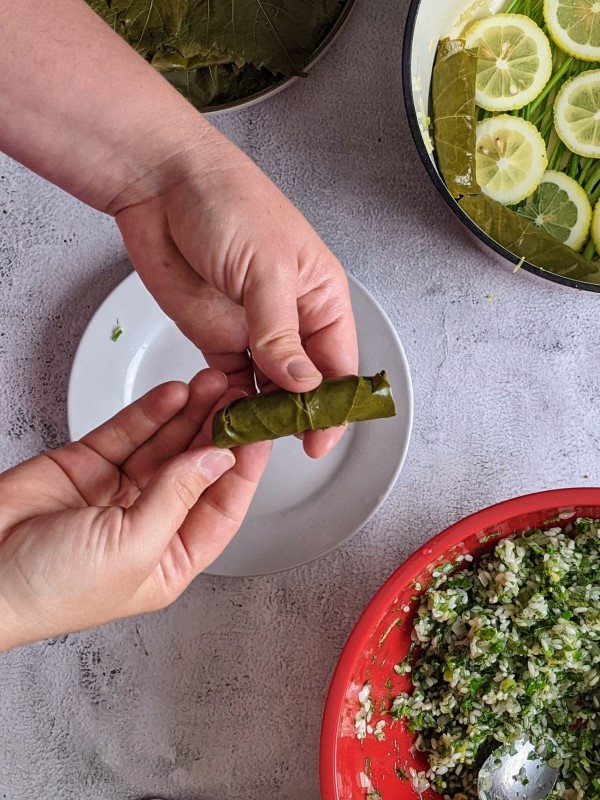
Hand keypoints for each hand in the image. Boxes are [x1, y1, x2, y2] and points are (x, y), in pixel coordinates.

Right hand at [0, 369, 269, 651]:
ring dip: (190, 414)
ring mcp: (118, 492)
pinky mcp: (88, 466)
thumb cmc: (50, 590)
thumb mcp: (131, 548)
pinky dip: (151, 411)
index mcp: (170, 559)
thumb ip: (176, 498)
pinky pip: (128, 433)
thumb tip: (217, 460)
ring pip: (165, 444)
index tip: (260, 431)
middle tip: (240, 395)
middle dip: (219, 431)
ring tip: (214, 382)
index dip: (244, 468)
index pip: (221, 507)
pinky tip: (175, 393)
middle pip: (196, 469)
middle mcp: (150, 524)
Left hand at [112, 133, 358, 458]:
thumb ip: (282, 333)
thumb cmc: (225, 203)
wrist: (159, 185)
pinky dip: (230, 401)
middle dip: (297, 415)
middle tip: (282, 445)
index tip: (322, 438)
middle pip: (304, 382)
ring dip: (262, 414)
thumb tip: (305, 385)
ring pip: (267, 386)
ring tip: (251, 439)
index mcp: (319, 295)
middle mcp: (291, 317)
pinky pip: (230, 380)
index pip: (338, 362)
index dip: (334, 404)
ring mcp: (252, 329)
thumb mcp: (265, 269)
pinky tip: (227, 416)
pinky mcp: (216, 336)